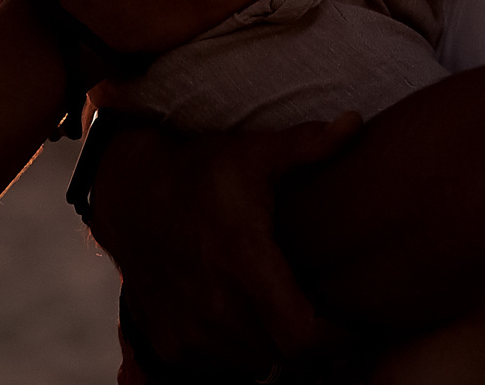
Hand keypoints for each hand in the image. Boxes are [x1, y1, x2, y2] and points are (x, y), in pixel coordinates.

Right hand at [91, 117, 361, 380]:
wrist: (128, 194)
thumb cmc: (198, 172)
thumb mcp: (253, 153)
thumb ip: (308, 145)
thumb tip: (356, 123)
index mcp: (245, 263)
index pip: (303, 337)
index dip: (336, 342)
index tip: (350, 325)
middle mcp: (217, 306)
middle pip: (287, 358)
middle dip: (313, 346)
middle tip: (325, 319)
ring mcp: (191, 331)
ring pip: (257, 364)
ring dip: (276, 347)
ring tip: (287, 315)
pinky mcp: (172, 343)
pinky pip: (222, 366)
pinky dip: (240, 351)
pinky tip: (246, 318)